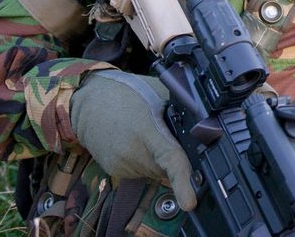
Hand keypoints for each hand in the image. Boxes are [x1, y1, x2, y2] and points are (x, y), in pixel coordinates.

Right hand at [70, 70, 196, 210]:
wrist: (89, 102)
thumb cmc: (126, 93)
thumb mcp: (158, 92)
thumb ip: (181, 108)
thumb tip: (206, 122)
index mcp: (147, 131)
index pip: (170, 159)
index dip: (182, 182)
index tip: (190, 201)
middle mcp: (133, 152)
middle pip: (167, 168)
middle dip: (174, 155)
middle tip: (164, 130)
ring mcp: (122, 164)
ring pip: (155, 170)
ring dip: (157, 157)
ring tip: (145, 131)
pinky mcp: (115, 170)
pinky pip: (141, 169)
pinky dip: (144, 159)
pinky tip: (136, 140)